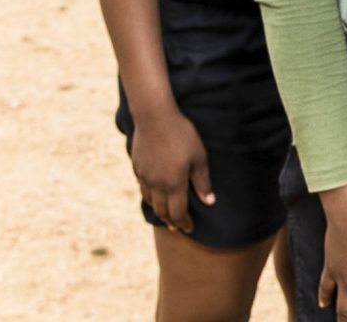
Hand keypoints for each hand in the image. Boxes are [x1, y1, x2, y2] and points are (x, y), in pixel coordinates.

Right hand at [131, 106, 211, 234]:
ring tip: (165, 215)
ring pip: (150, 201)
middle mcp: (157, 184)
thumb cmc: (182, 135)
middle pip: (162, 211)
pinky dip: (149, 196)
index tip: (190, 229)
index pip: (178, 212)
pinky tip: (153, 195)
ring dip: (158, 210)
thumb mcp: (199, 157)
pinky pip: (143, 188)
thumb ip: (202, 181)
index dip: (184, 223)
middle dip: (171, 221)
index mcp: (174, 183)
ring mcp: (145, 176)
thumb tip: (209, 202)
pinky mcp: (137, 167)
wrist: (154, 118)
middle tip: (177, 227)